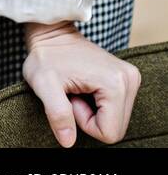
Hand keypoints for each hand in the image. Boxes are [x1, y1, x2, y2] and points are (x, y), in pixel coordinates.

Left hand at [22, 21, 140, 146]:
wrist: (51, 33)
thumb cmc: (45, 56)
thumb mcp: (44, 85)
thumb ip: (57, 114)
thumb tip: (68, 141)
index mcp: (115, 84)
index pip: (109, 132)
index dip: (84, 122)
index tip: (71, 98)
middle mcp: (130, 80)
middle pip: (116, 126)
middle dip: (90, 117)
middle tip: (73, 94)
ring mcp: (131, 78)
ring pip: (116, 119)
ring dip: (94, 110)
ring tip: (77, 88)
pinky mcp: (127, 78)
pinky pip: (116, 108)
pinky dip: (99, 103)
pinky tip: (85, 86)